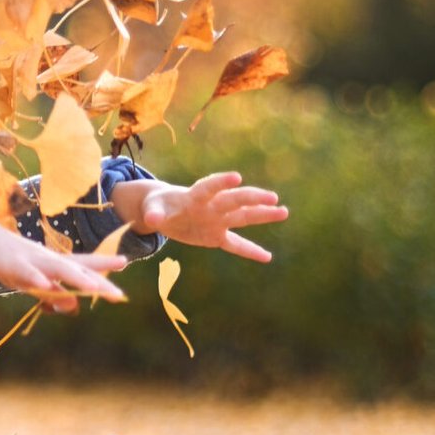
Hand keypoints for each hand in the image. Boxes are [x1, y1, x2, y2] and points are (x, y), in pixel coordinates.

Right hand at [0, 206, 126, 312]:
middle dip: (99, 282)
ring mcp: (30, 260)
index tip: (125, 262)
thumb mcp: (32, 280)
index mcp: (53, 262)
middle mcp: (47, 259)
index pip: (82, 264)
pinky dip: (36, 279)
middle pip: (78, 270)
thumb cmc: (8, 260)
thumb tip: (72, 306)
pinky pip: (26, 273)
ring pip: (57, 270)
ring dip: (76, 279)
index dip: (103, 265)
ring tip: (94, 289)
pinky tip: (46, 285)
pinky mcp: (11, 264)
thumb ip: (52, 293)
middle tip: (119, 295)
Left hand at [111, 171, 287, 263]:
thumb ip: (152, 214)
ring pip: (243, 217)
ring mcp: (216, 221)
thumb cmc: (157, 205)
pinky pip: (235, 244)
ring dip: (262, 215)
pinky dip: (249, 251)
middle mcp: (210, 206)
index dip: (221, 182)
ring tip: (284, 211)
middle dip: (252, 199)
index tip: (237, 178)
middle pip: (234, 201)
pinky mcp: (216, 236)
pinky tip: (267, 257)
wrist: (162, 211)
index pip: (209, 187)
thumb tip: (150, 221)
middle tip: (272, 197)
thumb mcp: (152, 208)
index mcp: (194, 196)